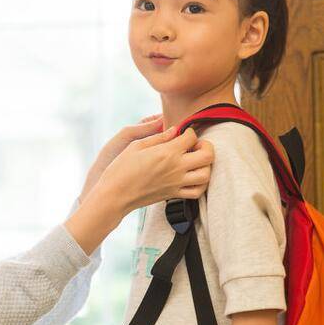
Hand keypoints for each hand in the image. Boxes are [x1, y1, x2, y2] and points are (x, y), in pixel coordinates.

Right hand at [64, 124, 211, 254]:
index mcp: (167, 152)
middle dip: (206, 146)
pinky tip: (193, 177)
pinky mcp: (174, 194)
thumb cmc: (121, 168)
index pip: (191, 137)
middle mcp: (176, 168)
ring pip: (206, 174)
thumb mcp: (136, 145)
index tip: (182, 133)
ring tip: (196, 161)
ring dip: (206, 165)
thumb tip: (175, 129)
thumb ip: (159, 137)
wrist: (115, 194)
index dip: (189, 131)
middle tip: (196, 145)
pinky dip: (201, 184)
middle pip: (208, 155)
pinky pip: (197, 192)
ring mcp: (177, 183)